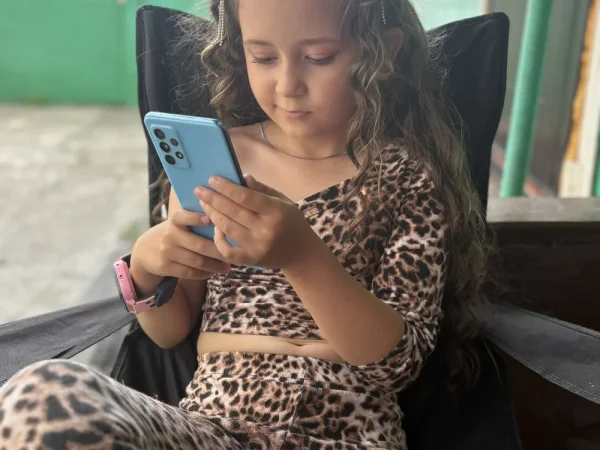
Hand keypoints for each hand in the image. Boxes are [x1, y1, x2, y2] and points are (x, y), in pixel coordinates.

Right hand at [132, 209, 230, 280]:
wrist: (144, 251)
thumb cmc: (172, 233)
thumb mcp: (177, 223)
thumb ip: (194, 221)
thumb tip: (224, 221)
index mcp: (174, 221)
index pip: (183, 217)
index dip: (196, 218)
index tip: (210, 219)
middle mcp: (169, 236)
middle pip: (199, 245)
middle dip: (219, 251)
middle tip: (234, 254)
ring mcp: (167, 252)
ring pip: (197, 261)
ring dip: (215, 266)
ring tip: (227, 266)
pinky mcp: (165, 267)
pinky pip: (189, 273)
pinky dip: (204, 273)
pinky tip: (213, 272)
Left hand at [194, 175, 315, 269]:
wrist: (301, 253)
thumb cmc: (290, 222)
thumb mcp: (283, 201)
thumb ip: (262, 189)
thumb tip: (241, 178)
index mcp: (276, 211)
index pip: (245, 197)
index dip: (226, 188)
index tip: (212, 179)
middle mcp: (266, 229)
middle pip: (232, 211)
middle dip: (213, 199)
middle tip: (199, 190)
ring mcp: (257, 247)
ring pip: (227, 228)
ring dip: (212, 214)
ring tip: (203, 203)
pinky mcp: (251, 260)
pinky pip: (227, 250)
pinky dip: (217, 239)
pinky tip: (214, 227)